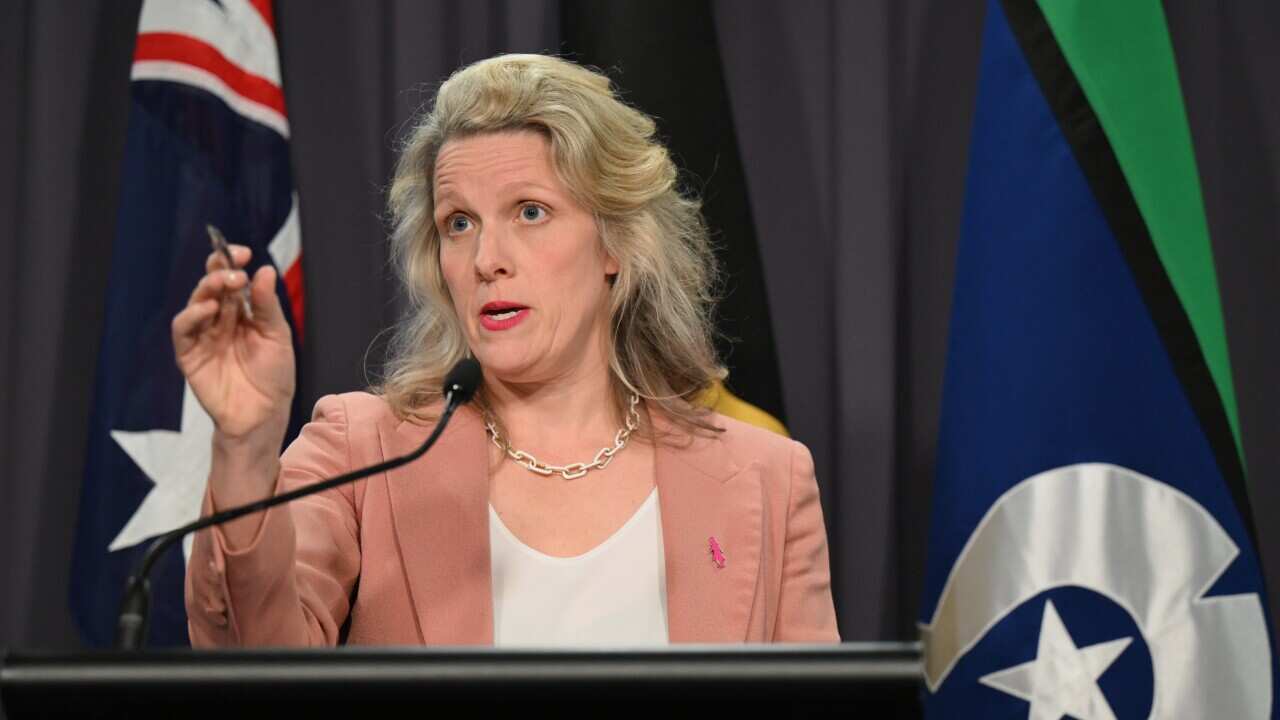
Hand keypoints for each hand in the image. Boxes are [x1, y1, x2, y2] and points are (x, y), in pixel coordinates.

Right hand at [172, 244, 295, 451]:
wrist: (263, 415)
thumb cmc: (273, 377)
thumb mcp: (277, 336)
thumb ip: (267, 305)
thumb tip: (264, 270)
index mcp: (242, 313)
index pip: (231, 280)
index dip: (232, 263)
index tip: (243, 253)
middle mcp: (220, 320)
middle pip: (211, 287)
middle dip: (220, 272)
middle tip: (235, 270)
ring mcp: (203, 336)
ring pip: (196, 302)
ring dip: (207, 288)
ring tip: (224, 284)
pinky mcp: (189, 354)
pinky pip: (183, 329)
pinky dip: (192, 315)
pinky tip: (208, 309)